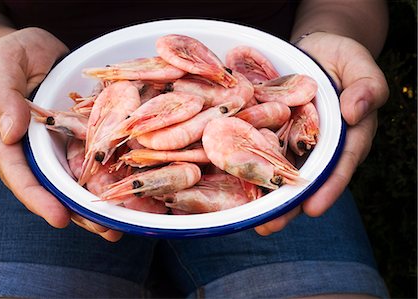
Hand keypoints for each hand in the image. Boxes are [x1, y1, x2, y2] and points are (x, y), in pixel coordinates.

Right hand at [0, 27, 121, 241]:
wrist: (38, 51)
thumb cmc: (13, 55)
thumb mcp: (2, 64)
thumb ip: (1, 95)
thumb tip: (9, 133)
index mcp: (8, 141)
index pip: (19, 175)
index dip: (37, 199)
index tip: (58, 217)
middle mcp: (34, 152)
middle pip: (52, 189)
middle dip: (77, 213)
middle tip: (105, 231)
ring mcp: (58, 148)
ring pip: (75, 182)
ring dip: (96, 205)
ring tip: (120, 224)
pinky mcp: (79, 140)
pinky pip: (92, 163)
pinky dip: (108, 178)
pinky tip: (127, 190)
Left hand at [255, 32, 388, 235]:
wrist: (314, 50)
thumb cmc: (342, 58)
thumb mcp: (360, 66)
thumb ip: (367, 88)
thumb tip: (355, 112)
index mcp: (346, 137)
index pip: (340, 164)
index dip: (329, 187)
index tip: (314, 208)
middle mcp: (317, 146)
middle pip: (305, 178)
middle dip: (288, 205)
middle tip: (268, 226)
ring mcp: (292, 141)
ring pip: (278, 170)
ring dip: (263, 194)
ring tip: (245, 217)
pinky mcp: (270, 131)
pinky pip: (258, 148)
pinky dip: (245, 163)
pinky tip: (228, 179)